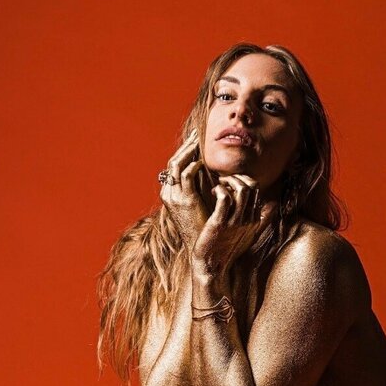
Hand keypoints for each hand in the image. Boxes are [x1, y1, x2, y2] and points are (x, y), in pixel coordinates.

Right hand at [159, 130, 209, 253]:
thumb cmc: (207, 230)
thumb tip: (215, 176)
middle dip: (186, 146)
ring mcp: (174, 197)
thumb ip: (204, 189)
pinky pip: (186, 174)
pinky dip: (193, 164)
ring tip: (199, 140)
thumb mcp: (203, 205)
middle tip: (197, 133)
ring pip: (176, 164)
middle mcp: (169, 193)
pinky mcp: (184, 200)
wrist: (204, 251)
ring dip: (188, 150)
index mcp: (172, 194)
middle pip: (173, 161)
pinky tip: (203, 160)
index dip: (185, 151)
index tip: (196, 140)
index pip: (175, 166)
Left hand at [192, 174, 275, 275]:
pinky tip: (213, 193)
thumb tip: (274, 205)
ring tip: (219, 185)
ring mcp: (235, 222)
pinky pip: (225, 199)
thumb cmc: (228, 250)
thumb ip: (263, 220)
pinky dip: (220, 190)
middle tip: (224, 182)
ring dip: (229, 181)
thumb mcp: (250, 234)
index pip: (257, 189)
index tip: (230, 185)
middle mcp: (248, 219)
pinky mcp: (220, 224)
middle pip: (251, 186)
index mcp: (254, 219)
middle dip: (237, 177)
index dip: (243, 180)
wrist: (212, 268)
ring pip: (241, 190)